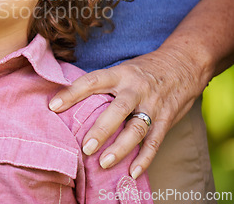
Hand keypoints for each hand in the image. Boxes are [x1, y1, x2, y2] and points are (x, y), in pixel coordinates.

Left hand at [48, 45, 205, 177]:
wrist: (183, 65)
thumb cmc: (142, 70)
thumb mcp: (122, 69)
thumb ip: (102, 85)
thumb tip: (68, 98)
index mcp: (120, 74)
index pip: (92, 81)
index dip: (72, 92)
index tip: (53, 106)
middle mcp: (136, 89)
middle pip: (118, 109)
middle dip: (101, 129)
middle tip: (85, 147)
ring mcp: (153, 105)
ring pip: (136, 128)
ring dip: (120, 148)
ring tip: (103, 163)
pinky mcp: (166, 119)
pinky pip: (155, 142)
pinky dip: (144, 159)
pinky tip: (132, 172)